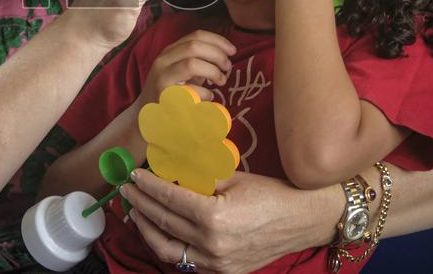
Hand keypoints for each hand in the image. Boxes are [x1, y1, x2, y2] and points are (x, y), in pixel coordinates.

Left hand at [120, 168, 340, 273]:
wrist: (304, 220)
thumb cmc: (272, 193)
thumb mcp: (232, 177)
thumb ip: (199, 176)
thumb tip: (170, 168)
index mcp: (214, 218)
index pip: (168, 200)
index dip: (147, 186)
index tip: (133, 175)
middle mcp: (212, 245)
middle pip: (163, 223)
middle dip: (140, 204)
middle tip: (127, 190)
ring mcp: (217, 263)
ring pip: (168, 250)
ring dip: (147, 229)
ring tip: (136, 212)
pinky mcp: (223, 272)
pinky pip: (186, 262)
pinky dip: (168, 246)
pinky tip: (159, 231)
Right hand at [138, 30, 235, 106]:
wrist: (145, 116)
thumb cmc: (168, 92)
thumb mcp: (180, 71)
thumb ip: (197, 60)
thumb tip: (224, 53)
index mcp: (169, 52)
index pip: (195, 36)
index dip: (217, 40)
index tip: (232, 50)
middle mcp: (163, 61)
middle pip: (194, 46)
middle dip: (217, 54)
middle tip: (228, 67)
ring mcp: (162, 78)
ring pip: (191, 64)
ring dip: (213, 71)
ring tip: (221, 81)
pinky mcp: (164, 96)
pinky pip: (190, 90)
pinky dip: (205, 92)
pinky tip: (209, 97)